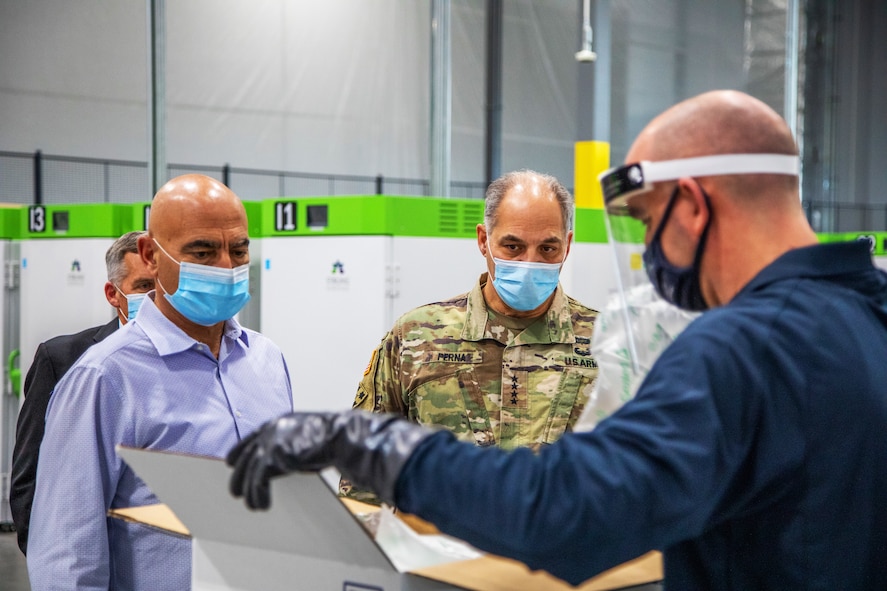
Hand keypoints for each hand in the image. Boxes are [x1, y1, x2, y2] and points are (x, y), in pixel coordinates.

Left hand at [227, 410, 432, 509]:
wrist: (341, 436)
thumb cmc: (331, 439)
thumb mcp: (304, 438)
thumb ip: (289, 446)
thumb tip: (280, 461)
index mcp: (277, 422)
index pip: (250, 438)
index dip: (239, 452)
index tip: (231, 463)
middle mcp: (270, 429)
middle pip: (245, 456)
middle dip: (240, 477)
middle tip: (236, 492)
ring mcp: (270, 441)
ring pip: (250, 471)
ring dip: (250, 491)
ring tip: (253, 506)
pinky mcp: (273, 456)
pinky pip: (259, 481)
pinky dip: (258, 495)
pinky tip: (261, 506)